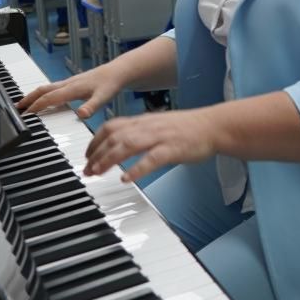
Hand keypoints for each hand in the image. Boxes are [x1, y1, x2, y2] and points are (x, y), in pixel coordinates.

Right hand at [18, 64, 121, 118]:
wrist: (118, 72)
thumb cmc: (111, 84)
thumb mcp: (104, 97)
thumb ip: (92, 106)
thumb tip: (81, 114)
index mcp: (73, 88)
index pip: (49, 98)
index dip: (36, 106)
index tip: (25, 115)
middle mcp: (68, 84)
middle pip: (43, 90)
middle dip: (29, 98)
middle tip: (17, 108)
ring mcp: (70, 82)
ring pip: (47, 88)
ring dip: (34, 95)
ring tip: (24, 104)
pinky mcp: (73, 83)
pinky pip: (53, 88)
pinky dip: (43, 93)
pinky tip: (44, 99)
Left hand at [84, 108, 218, 182]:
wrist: (213, 125)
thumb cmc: (188, 128)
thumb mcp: (159, 124)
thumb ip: (140, 132)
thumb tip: (122, 143)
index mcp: (143, 121)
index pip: (111, 126)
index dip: (94, 141)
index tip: (87, 155)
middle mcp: (148, 127)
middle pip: (114, 137)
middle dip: (96, 154)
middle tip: (87, 170)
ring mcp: (159, 137)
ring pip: (127, 145)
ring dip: (109, 159)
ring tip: (98, 172)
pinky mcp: (172, 149)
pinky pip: (151, 159)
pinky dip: (137, 169)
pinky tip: (127, 179)